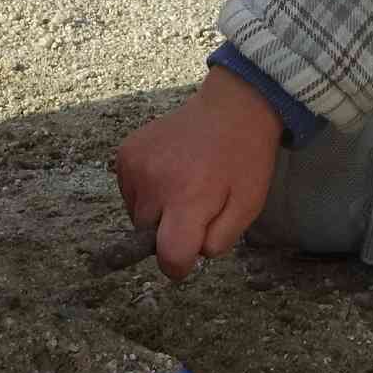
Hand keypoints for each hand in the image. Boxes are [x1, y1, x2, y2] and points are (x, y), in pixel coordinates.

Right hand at [112, 68, 284, 280]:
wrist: (231, 108)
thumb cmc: (243, 160)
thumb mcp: (247, 208)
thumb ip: (217, 242)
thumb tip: (188, 256)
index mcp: (188, 199)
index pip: (169, 257)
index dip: (181, 264)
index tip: (191, 251)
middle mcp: (154, 183)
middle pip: (148, 236)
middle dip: (169, 231)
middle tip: (196, 205)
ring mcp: (135, 165)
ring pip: (137, 214)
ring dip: (156, 211)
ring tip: (183, 183)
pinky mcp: (125, 153)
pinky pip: (129, 192)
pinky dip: (146, 191)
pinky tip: (169, 171)